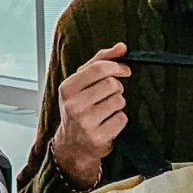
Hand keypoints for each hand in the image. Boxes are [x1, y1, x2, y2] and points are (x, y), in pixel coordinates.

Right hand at [47, 44, 130, 188]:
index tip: (124, 70)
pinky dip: (119, 120)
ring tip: (106, 110)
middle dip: (116, 88)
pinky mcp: (98, 137)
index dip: (117, 67)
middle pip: (112, 84)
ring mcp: (85, 122)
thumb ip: (100, 61)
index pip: (99, 68)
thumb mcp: (81, 83)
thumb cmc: (79, 108)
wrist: (72, 145)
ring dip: (118, 104)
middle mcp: (74, 105)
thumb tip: (121, 47)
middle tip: (108, 95)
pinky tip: (108, 123)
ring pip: (119, 101)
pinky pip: (122, 118)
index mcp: (67, 88)